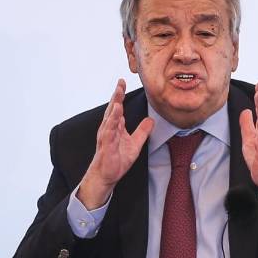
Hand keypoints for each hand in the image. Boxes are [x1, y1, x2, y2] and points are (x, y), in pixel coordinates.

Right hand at [78, 79, 153, 208]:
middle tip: (120, 82)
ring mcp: (107, 136)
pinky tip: (115, 115)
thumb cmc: (118, 159)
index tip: (123, 83)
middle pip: (113, 108)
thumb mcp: (135, 144)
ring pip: (110, 118)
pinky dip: (112, 122)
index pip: (118, 108)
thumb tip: (151, 120)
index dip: (120, 95)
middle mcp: (109, 128)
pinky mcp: (107, 145)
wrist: (108, 174)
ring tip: (118, 94)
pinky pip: (109, 132)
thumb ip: (142, 131)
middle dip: (116, 95)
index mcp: (116, 127)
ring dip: (114, 106)